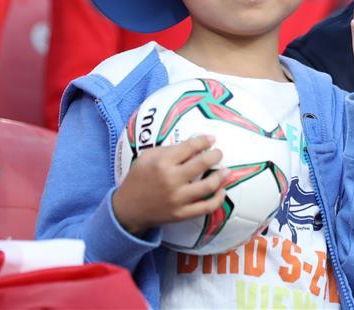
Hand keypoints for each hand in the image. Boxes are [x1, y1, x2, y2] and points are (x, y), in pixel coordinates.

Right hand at [112, 135, 227, 235]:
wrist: (127, 209)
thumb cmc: (138, 179)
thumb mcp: (147, 157)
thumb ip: (169, 149)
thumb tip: (194, 143)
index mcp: (162, 163)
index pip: (190, 146)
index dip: (204, 140)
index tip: (211, 139)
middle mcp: (171, 180)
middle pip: (203, 163)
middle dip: (216, 155)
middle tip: (218, 153)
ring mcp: (177, 199)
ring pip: (208, 185)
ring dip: (221, 176)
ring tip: (226, 171)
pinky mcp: (181, 214)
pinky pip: (206, 207)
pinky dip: (218, 199)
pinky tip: (221, 191)